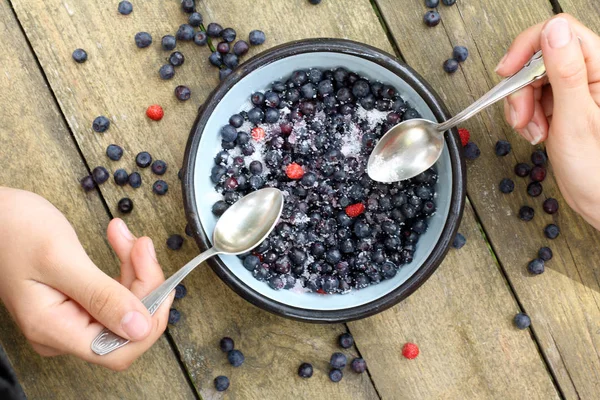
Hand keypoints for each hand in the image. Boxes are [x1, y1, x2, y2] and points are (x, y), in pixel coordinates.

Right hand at [0, 187, 173, 370]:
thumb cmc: (13, 230)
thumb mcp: (61, 258)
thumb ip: (101, 296)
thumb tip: (139, 328)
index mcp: (54, 328)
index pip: (118, 351)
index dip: (148, 322)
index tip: (162, 284)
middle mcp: (62, 331)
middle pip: (127, 328)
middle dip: (144, 286)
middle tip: (142, 247)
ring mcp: (69, 318)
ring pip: (125, 307)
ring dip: (136, 271)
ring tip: (130, 238)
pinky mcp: (76, 302)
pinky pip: (114, 293)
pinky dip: (124, 266)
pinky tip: (121, 241)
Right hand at [496, 14, 599, 229]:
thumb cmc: (598, 169)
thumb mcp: (576, 119)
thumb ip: (565, 72)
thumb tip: (554, 31)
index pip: (561, 33)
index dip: (528, 48)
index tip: (508, 72)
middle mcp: (591, 75)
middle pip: (541, 58)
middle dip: (522, 88)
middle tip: (523, 116)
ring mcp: (577, 90)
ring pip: (533, 79)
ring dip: (523, 106)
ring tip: (533, 130)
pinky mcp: (565, 104)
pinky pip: (534, 97)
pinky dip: (527, 115)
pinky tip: (536, 131)